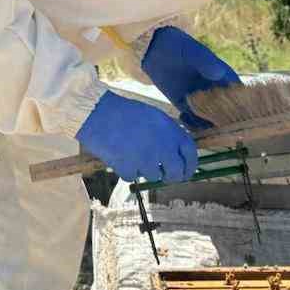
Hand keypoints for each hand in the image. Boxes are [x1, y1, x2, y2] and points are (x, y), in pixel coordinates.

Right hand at [75, 91, 197, 183]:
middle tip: (166, 176)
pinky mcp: (130, 169)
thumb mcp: (154, 117)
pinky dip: (127, 170)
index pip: (190, 154)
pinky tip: (120, 156)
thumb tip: (177, 153)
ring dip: (146, 170)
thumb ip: (168, 134)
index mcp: (171, 132)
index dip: (190, 166)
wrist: (99, 114)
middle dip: (172, 177)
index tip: (185, 172)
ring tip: (133, 154)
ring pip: (153, 176)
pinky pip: (133, 176)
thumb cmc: (126, 112)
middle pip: (176, 173)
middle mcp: (163, 148)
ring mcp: (146, 160)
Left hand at [141, 26, 240, 129]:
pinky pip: (192, 120)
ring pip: (209, 120)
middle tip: (210, 124)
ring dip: (205, 126)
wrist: (154, 47)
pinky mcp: (184, 104)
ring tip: (195, 121)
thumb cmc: (179, 45)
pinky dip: (190, 124)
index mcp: (224, 77)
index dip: (239, 108)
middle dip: (221, 123)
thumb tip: (219, 73)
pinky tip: (182, 117)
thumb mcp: (193, 52)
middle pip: (225, 113)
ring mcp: (200, 99)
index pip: (238, 97)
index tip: (232, 117)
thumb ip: (206, 62)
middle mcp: (215, 91)